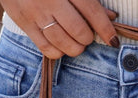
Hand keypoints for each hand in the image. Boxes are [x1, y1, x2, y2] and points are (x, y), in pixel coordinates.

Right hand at [0, 0, 118, 58]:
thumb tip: (111, 17)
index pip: (91, 11)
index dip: (105, 29)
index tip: (113, 40)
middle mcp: (51, 0)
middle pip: (79, 31)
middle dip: (88, 38)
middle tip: (87, 35)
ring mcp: (36, 13)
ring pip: (63, 43)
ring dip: (75, 48)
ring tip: (77, 43)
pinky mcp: (24, 23)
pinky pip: (46, 48)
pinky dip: (59, 52)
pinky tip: (61, 45)